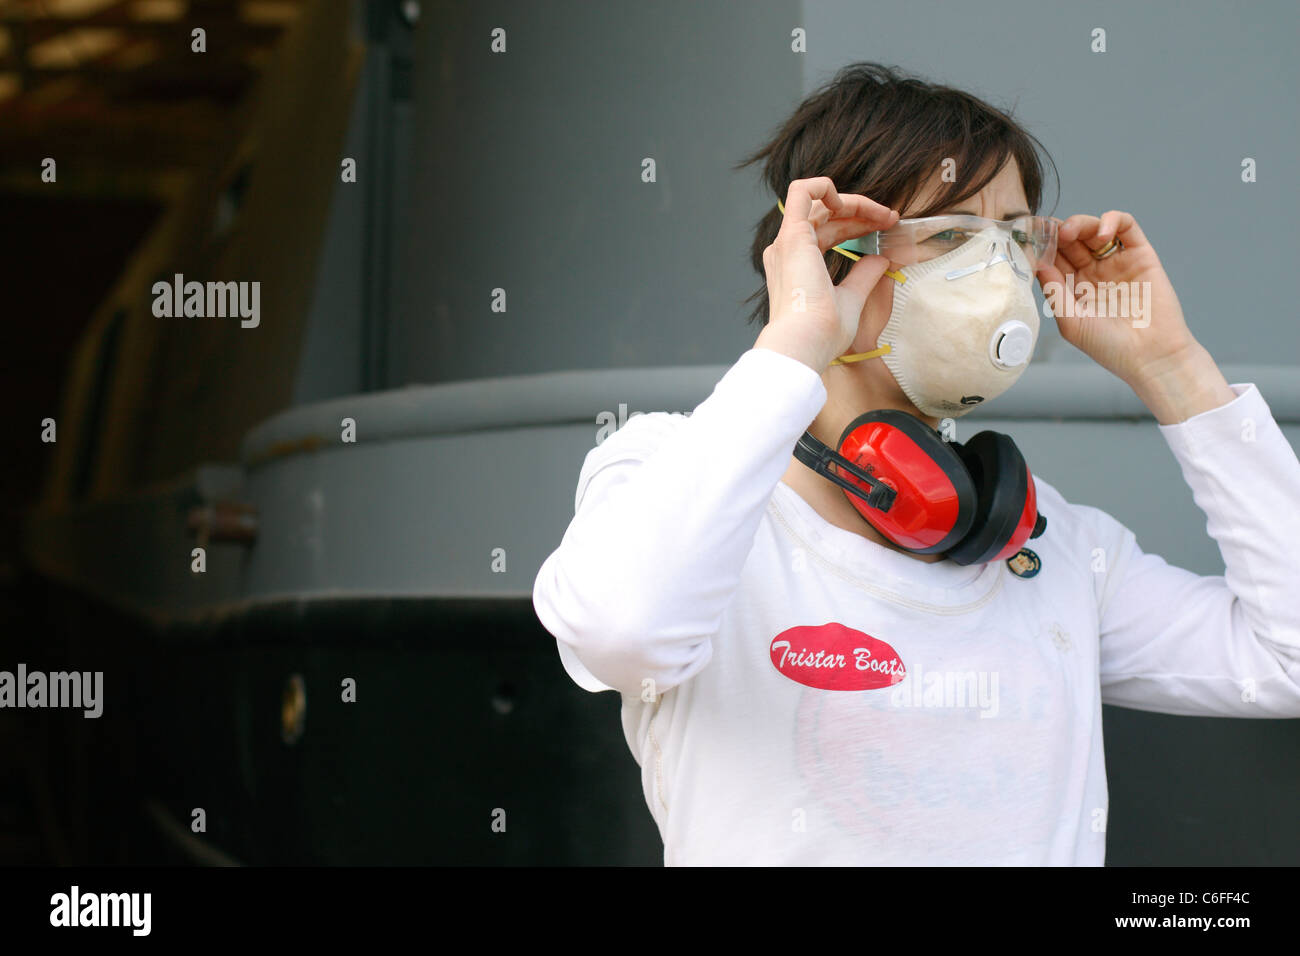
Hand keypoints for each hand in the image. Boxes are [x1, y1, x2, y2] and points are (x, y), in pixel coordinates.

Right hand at [755, 177, 898, 372]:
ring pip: (820, 202)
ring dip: (854, 203)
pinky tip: (850, 201)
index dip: (858, 225)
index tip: (886, 228)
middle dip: (862, 213)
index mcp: (797, 264)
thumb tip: (881, 258)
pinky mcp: (793, 235)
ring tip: (883, 214)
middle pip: (827, 215)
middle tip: (891, 219)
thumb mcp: (852, 298)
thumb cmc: (824, 331)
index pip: (829, 231)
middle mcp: (788, 250)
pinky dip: (825, 185)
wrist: (808, 341)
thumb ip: (864, 276)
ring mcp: (788, 241)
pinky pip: (803, 191)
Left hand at [1035, 210, 1203, 388]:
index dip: (1041, 246)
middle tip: (1046, 229)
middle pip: (1072, 241)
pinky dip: (1112, 221)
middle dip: (1057, 231)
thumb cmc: (1109, 346)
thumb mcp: (1071, 321)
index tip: (1028, 237)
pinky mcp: (1141, 254)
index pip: (1054, 259)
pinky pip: (1127, 227)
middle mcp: (1094, 272)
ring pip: (1095, 229)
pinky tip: (1101, 233)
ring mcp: (1117, 262)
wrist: (1151, 355)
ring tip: (1068, 232)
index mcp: (1073, 288)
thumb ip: (1053, 290)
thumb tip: (1036, 262)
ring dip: (1080, 223)